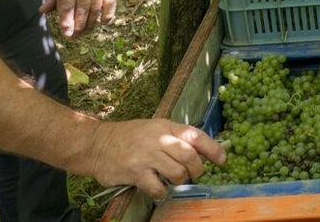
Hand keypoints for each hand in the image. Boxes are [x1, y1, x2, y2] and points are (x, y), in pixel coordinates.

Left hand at [42, 0, 116, 38]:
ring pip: (97, 7)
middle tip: (73, 36)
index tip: (67, 32)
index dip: (66, 19)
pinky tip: (103, 22)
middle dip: (79, 25)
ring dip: (91, 23)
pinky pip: (111, 1)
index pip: (67, 2)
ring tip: (84, 32)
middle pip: (83, 8)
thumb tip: (44, 11)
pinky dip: (108, 14)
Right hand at [85, 119, 225, 199]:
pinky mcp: (135, 172)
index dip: (213, 148)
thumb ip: (175, 137)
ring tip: (173, 180)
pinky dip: (162, 193)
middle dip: (197, 169)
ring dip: (180, 180)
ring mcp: (146, 156)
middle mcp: (158, 139)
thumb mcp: (154, 128)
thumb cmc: (130, 137)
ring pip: (177, 172)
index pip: (195, 135)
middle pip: (190, 156)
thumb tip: (201, 150)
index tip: (222, 159)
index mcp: (165, 126)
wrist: (96, 144)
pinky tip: (159, 190)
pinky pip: (157, 187)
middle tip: (194, 174)